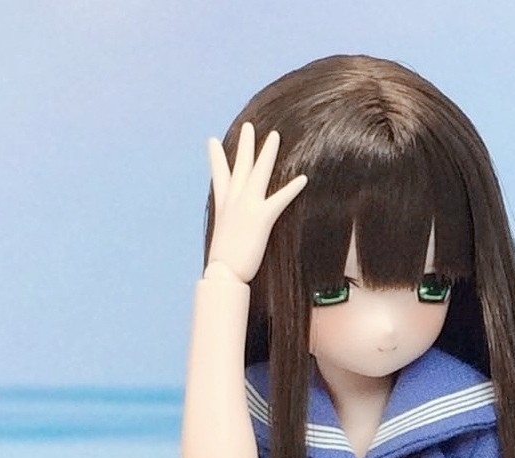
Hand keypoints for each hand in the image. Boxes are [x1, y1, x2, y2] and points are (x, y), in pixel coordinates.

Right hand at [205, 122, 307, 283]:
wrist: (223, 273)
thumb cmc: (225, 264)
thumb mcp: (224, 240)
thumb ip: (229, 230)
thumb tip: (230, 232)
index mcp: (223, 207)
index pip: (219, 177)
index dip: (216, 158)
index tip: (212, 141)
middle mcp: (233, 202)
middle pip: (240, 166)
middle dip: (245, 144)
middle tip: (248, 125)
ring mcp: (246, 207)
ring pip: (258, 173)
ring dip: (267, 153)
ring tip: (275, 136)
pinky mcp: (260, 218)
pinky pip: (279, 199)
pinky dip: (291, 188)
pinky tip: (303, 178)